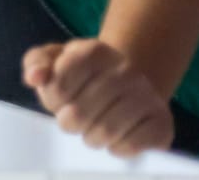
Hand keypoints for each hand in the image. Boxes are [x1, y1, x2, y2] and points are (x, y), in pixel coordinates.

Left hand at [23, 39, 173, 156]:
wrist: (126, 83)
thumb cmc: (80, 74)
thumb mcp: (53, 60)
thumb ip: (36, 63)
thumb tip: (35, 77)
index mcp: (93, 51)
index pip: (58, 88)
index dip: (52, 100)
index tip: (59, 98)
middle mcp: (125, 70)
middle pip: (79, 114)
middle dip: (69, 122)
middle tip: (74, 118)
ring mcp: (147, 95)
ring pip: (105, 132)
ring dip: (91, 137)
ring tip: (92, 128)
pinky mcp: (162, 123)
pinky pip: (131, 146)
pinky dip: (116, 148)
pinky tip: (115, 136)